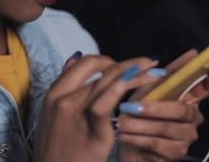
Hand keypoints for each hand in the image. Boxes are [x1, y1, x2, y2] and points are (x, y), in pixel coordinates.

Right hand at [34, 54, 158, 161]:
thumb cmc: (56, 149)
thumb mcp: (53, 115)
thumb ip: (66, 87)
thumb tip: (75, 58)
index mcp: (54, 94)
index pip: (84, 64)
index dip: (107, 60)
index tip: (123, 67)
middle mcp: (62, 99)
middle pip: (98, 70)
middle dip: (126, 63)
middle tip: (147, 63)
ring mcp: (75, 114)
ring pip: (107, 82)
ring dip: (134, 71)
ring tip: (154, 69)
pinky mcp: (92, 131)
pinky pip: (106, 104)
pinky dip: (121, 88)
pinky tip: (138, 82)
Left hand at [117, 50, 208, 160]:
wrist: (129, 142)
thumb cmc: (139, 113)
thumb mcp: (146, 91)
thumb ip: (161, 75)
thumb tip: (184, 54)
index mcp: (188, 98)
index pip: (207, 87)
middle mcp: (193, 117)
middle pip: (181, 110)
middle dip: (155, 109)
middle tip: (131, 107)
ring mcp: (187, 136)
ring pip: (166, 128)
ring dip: (140, 125)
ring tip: (120, 123)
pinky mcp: (177, 152)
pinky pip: (157, 144)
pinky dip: (137, 139)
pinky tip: (123, 135)